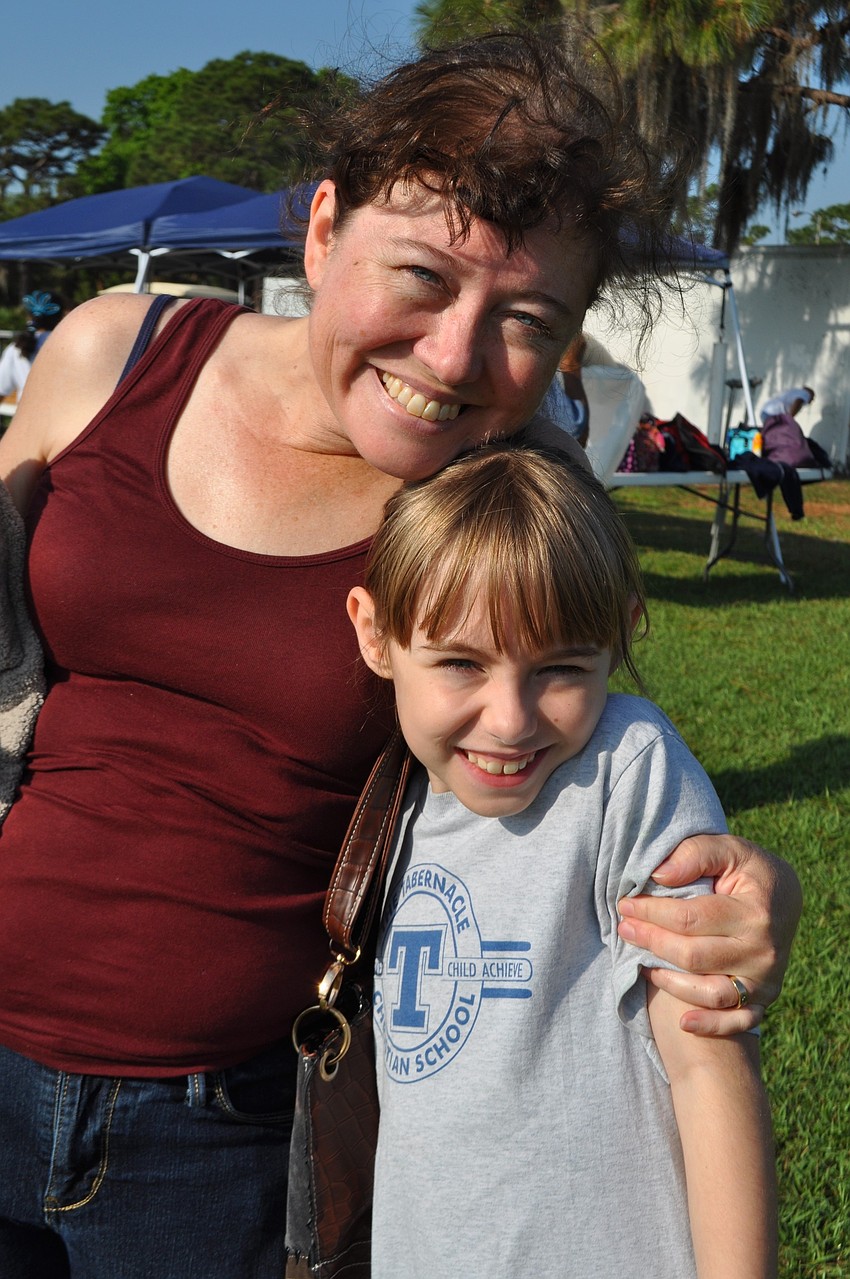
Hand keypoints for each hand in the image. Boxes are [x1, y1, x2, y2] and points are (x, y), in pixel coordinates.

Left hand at [617, 833, 801, 1035]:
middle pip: (694, 956)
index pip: (691, 918)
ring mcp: (766, 979)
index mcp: (755, 912)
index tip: (626, 904)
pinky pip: (738, 1022)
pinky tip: (682, 1022)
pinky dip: (711, 1025)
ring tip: (641, 963)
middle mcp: (764, 951)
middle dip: (651, 942)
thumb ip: (696, 854)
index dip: (652, 912)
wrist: (786, 900)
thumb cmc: (749, 872)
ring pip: (710, 993)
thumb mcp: (731, 849)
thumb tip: (659, 876)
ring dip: (669, 981)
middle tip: (624, 927)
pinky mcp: (764, 999)